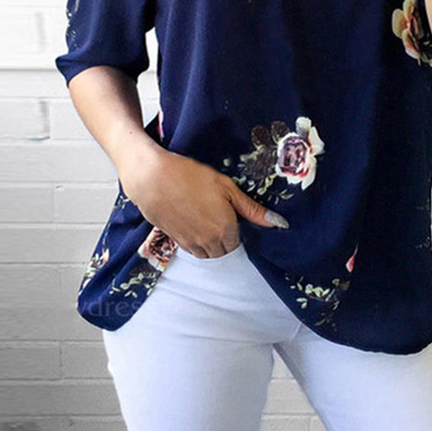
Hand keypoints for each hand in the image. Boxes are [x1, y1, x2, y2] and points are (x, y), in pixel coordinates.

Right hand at [121, 149, 289, 258]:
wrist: (153, 177)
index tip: (230, 214)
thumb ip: (251, 209)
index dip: (235, 228)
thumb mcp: (227, 187)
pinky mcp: (174, 240)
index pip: (237, 243)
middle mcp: (209, 241)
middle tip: (217, 216)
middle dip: (224, 238)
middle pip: (223, 251)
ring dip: (210, 243)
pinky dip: (194, 241)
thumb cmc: (190, 176)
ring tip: (204, 218)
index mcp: (226, 229)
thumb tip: (278, 223)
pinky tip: (190, 221)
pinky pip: (191, 249)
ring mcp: (190, 243)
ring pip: (206, 254)